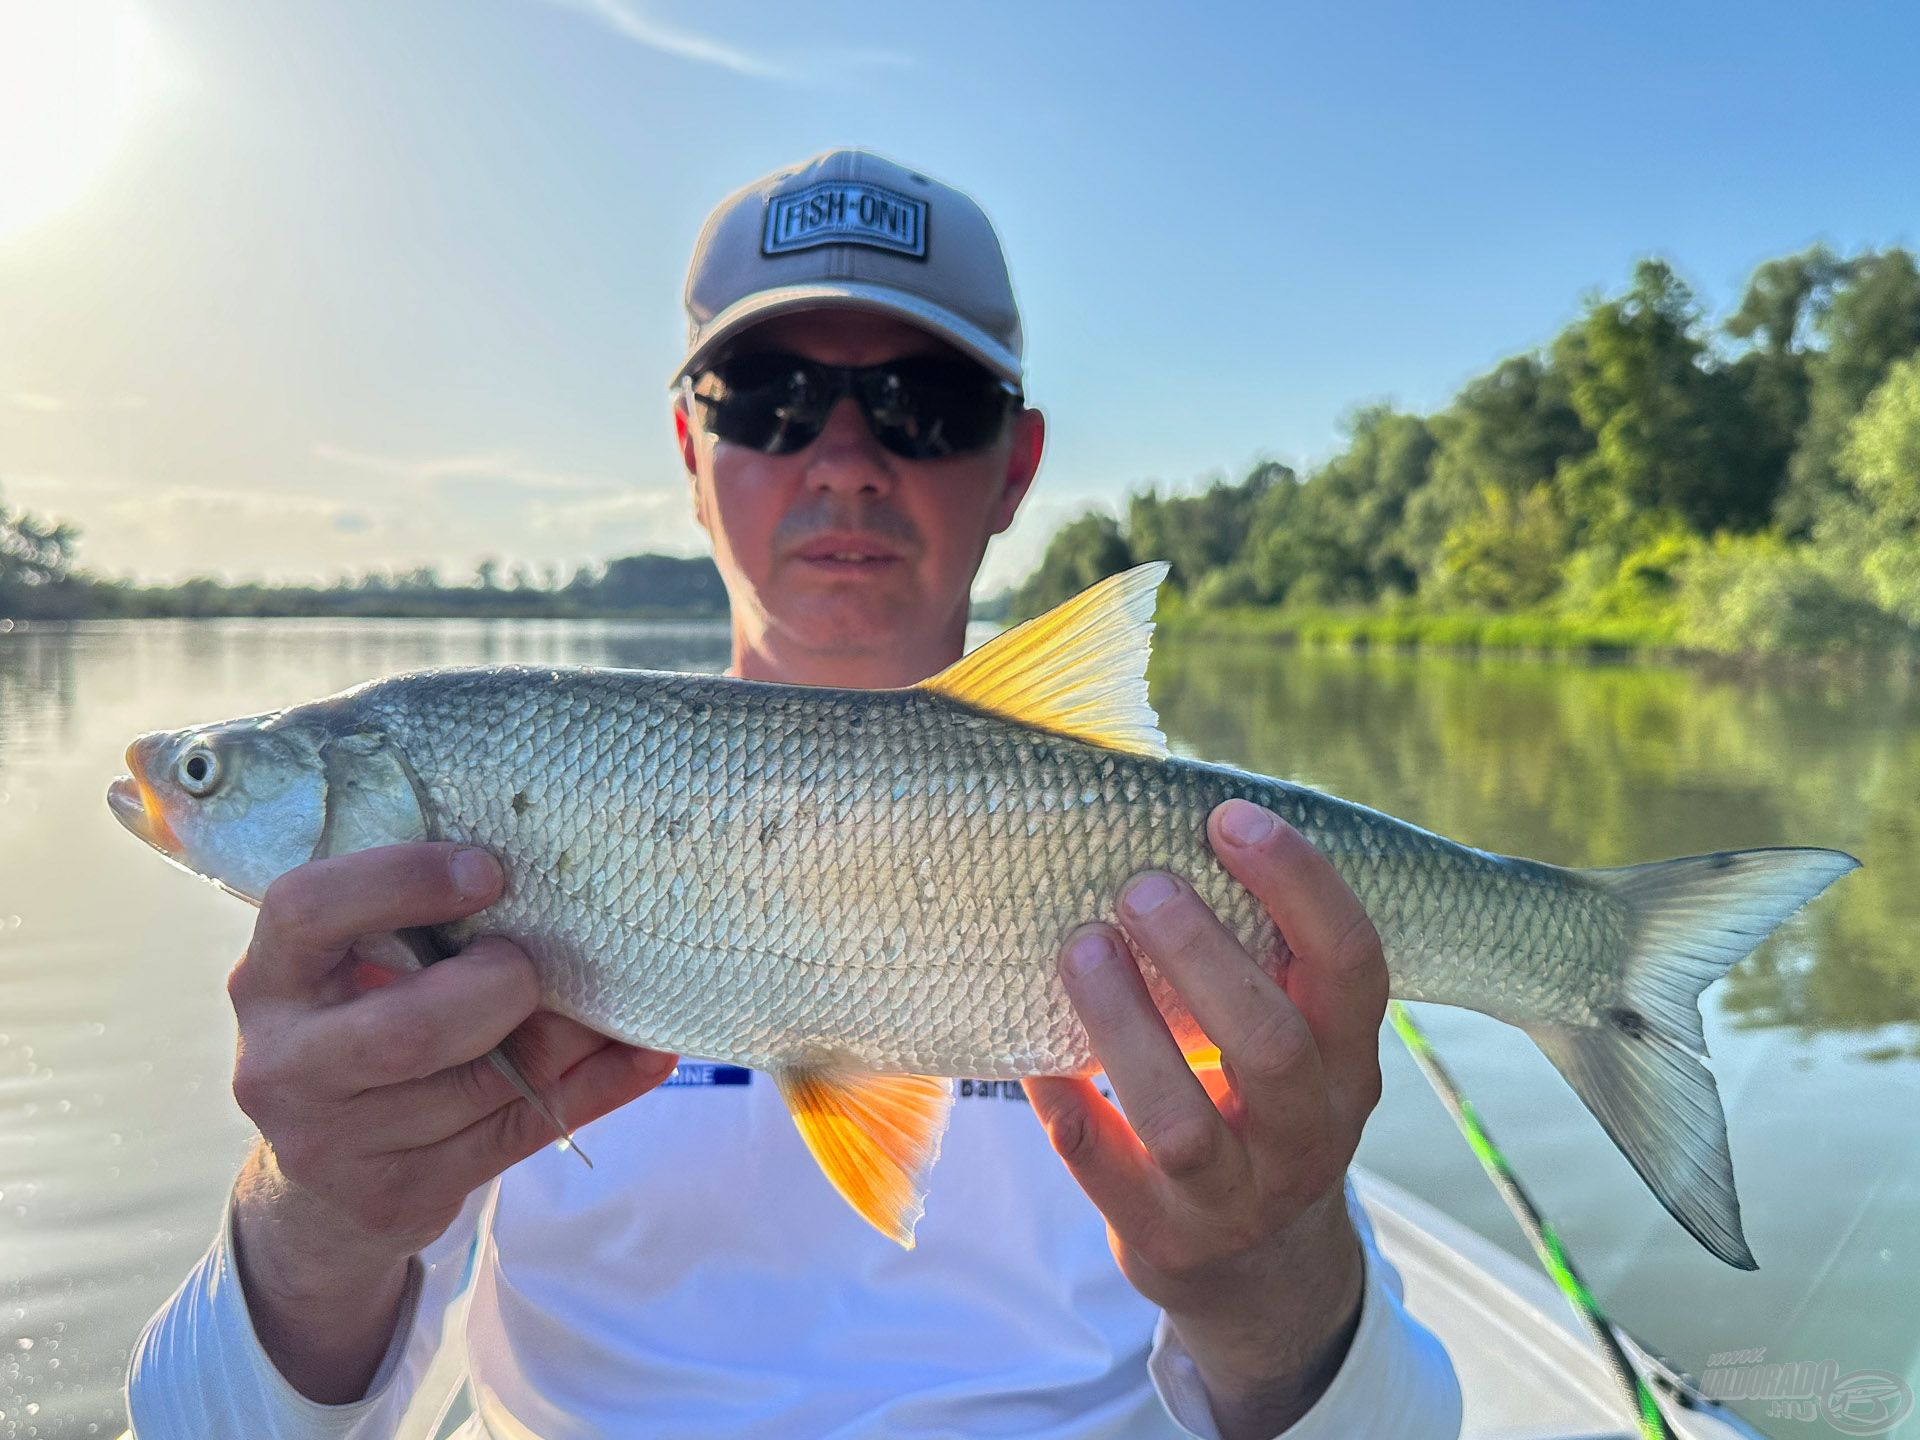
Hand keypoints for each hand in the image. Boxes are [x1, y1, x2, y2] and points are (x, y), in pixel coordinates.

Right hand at [226, 842, 676, 1400]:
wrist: (320, 1182)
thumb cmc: (355, 1028)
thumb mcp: (349, 970)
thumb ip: (409, 925)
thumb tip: (551, 872)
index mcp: (270, 980)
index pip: (308, 909)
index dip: (403, 880)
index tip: (488, 871)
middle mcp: (285, 1065)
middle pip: (406, 1032)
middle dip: (499, 990)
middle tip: (536, 965)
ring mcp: (336, 1144)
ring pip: (479, 1091)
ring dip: (569, 1038)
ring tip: (621, 999)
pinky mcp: (401, 1196)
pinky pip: (520, 1134)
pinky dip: (597, 1088)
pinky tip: (647, 1055)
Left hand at [1025, 799, 1386, 1439]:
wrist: (1255, 1267)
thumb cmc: (1255, 1103)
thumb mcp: (1289, 1036)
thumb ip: (1256, 955)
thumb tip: (1161, 814)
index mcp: (1349, 1060)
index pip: (1351, 963)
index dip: (1299, 883)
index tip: (1226, 815)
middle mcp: (1311, 1133)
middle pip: (1273, 1046)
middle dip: (1203, 957)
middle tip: (1140, 885)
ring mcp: (1240, 1198)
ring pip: (1183, 1125)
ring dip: (1126, 1030)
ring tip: (1079, 948)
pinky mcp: (1168, 1240)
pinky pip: (1107, 1177)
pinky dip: (1069, 1112)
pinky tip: (1034, 1055)